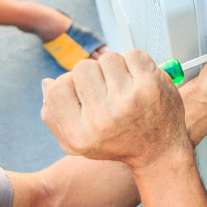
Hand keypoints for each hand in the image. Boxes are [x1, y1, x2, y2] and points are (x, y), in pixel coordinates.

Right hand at [41, 50, 190, 171]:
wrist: (160, 152)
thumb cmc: (118, 144)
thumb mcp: (77, 144)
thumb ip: (54, 116)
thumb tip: (46, 82)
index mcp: (80, 134)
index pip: (58, 87)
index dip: (71, 84)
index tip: (87, 93)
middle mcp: (104, 118)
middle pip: (83, 68)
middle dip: (95, 74)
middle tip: (109, 90)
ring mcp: (130, 101)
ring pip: (109, 58)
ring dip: (116, 68)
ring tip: (125, 86)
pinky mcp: (152, 87)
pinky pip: (133, 54)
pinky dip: (136, 63)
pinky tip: (139, 80)